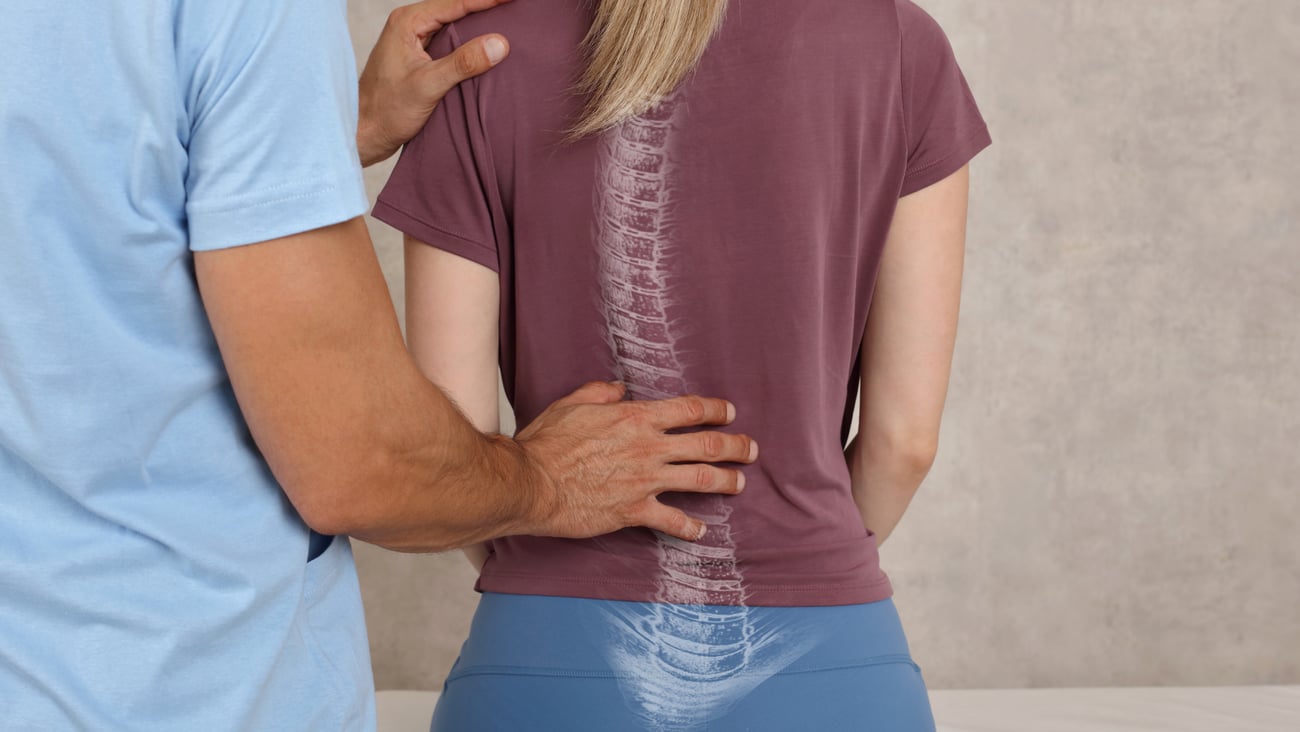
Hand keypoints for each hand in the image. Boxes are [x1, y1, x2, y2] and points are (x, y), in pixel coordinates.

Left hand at [357, 0, 512, 166]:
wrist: (364, 133)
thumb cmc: (387, 110)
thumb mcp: (428, 86)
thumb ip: (463, 63)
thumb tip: (499, 43)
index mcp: (408, 22)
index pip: (456, 2)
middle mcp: (410, 25)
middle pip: (456, 9)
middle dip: (485, 8)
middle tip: (515, 9)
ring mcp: (414, 41)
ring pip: (454, 26)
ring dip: (479, 25)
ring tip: (508, 22)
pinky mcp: (420, 57)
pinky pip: (451, 43)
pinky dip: (470, 43)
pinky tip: (488, 49)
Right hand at [513, 382, 758, 541]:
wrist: (531, 482)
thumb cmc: (546, 443)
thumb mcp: (571, 404)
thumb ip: (599, 393)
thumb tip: (617, 388)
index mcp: (636, 417)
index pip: (689, 410)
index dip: (714, 410)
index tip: (729, 412)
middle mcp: (649, 447)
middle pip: (707, 445)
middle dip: (736, 446)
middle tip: (751, 449)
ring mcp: (645, 481)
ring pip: (701, 479)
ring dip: (726, 481)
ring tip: (740, 483)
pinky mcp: (635, 511)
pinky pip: (673, 521)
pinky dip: (690, 527)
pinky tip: (701, 531)